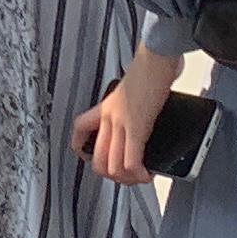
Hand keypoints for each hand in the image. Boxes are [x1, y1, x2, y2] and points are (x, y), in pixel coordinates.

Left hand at [71, 47, 178, 188]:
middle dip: (112, 176)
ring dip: (127, 179)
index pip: (80, 128)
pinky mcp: (137, 127)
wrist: (156, 58)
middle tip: (126, 177)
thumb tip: (148, 113)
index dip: (80, 148)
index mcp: (107, 106)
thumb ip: (134, 104)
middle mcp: (109, 116)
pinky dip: (139, 174)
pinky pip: (131, 161)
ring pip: (113, 166)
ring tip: (139, 178)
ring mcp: (121, 123)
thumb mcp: (133, 90)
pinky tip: (148, 174)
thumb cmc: (151, 68)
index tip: (88, 158)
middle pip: (97, 159)